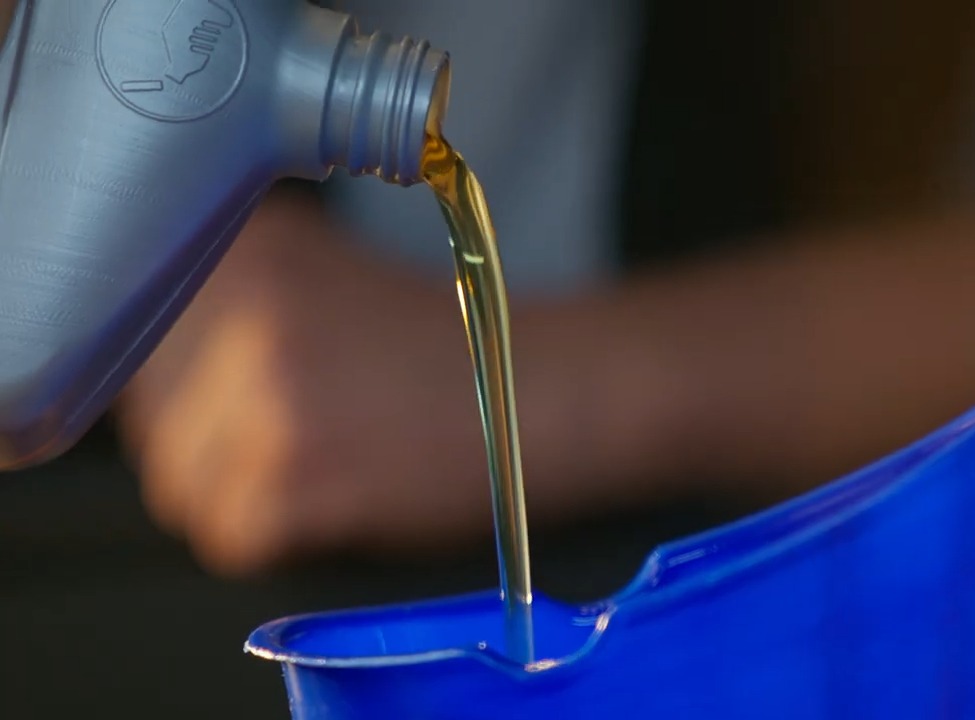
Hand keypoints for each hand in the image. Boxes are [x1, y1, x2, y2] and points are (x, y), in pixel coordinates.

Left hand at [115, 193, 583, 576]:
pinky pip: (234, 537)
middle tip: (306, 439)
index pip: (139, 349)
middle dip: (215, 448)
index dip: (187, 390)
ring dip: (248, 498)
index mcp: (247, 253)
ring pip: (185, 488)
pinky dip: (285, 538)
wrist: (546, 390)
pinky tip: (348, 495)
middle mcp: (244, 311)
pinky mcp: (295, 475)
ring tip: (333, 466)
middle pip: (154, 424)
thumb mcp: (322, 281)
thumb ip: (230, 306)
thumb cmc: (450, 348)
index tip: (235, 402)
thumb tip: (144, 367)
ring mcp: (266, 392)